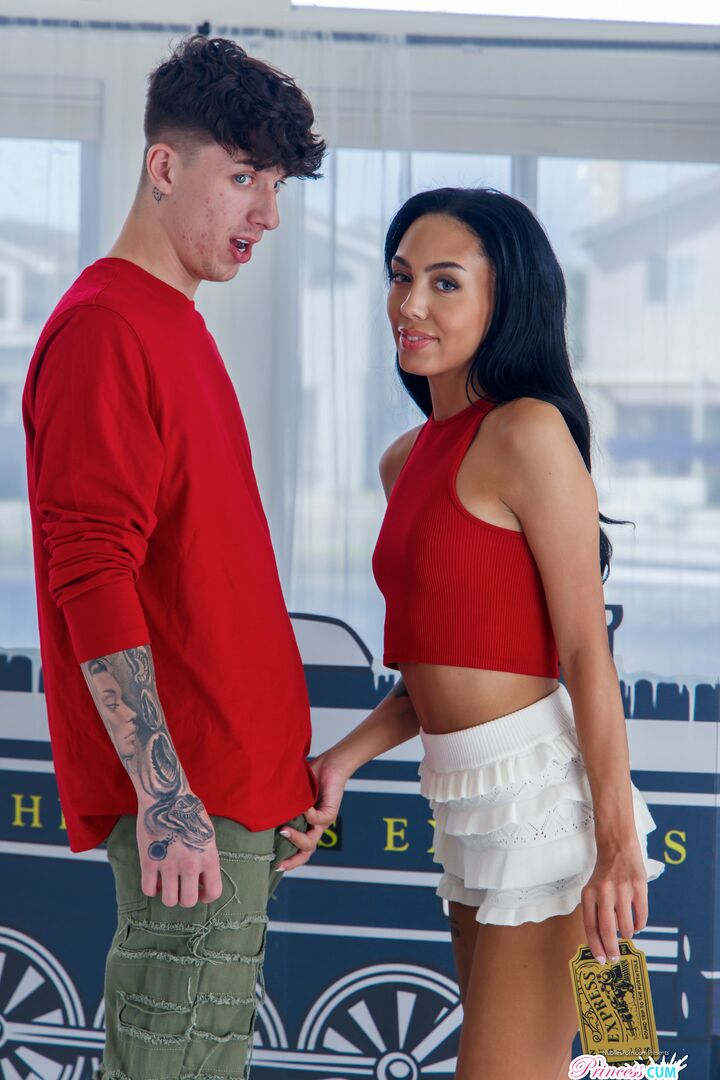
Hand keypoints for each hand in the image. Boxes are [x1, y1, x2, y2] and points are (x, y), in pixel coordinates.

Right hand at [136, 793, 222, 907]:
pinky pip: (148, 890)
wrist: (166, 796)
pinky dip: (151, 888)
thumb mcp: (207, 834)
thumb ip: (206, 857)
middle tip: (182, 887)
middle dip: (186, 897)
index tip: (200, 891)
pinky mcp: (148, 861)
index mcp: (208, 856)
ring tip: (168, 883)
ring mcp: (168, 864)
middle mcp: (190, 864)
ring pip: (169, 900)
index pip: (213, 892)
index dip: (207, 896)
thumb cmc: (188, 812)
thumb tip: (202, 878)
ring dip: (169, 895)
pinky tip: (154, 878)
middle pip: (189, 901)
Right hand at [276, 754, 349, 871]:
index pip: (297, 850)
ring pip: (311, 842)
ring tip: (284, 830)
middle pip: (306, 852)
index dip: (287, 860)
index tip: (272, 865)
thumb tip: (256, 810)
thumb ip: (279, 805)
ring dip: (296, 839)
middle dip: (292, 860)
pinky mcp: (330, 813)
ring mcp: (323, 822)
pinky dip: (307, 815)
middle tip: (278, 862)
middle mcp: (314, 827)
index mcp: (305, 826)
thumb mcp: (291, 795)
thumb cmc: (308, 777)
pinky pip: (317, 820)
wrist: (331, 764)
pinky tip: (301, 806)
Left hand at [580, 839, 647, 963]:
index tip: (600, 959)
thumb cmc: (604, 874)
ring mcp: (623, 889)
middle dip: (611, 949)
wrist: (618, 847)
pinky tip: (636, 925)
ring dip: (627, 935)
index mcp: (589, 893)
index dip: (595, 946)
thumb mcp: (592, 889)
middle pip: (608, 930)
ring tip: (626, 933)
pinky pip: (641, 916)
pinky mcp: (639, 887)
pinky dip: (639, 926)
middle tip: (615, 958)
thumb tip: (600, 943)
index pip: (590, 927)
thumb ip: (594, 912)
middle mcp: (604, 892)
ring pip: (626, 926)